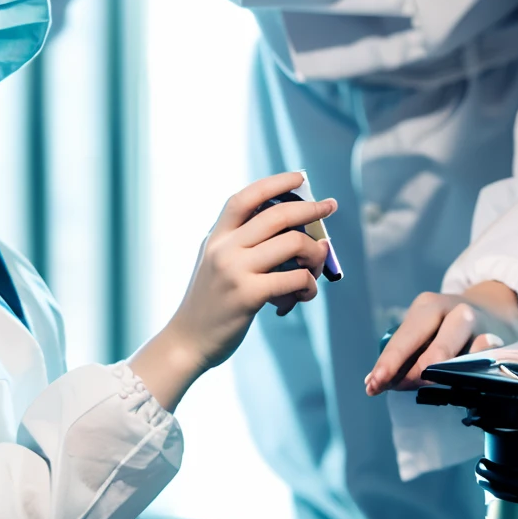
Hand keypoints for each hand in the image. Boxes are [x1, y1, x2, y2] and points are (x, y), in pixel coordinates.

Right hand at [130, 174, 337, 412]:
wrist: (187, 341)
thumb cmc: (210, 303)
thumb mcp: (216, 264)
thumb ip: (241, 245)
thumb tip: (292, 231)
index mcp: (216, 237)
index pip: (245, 198)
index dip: (274, 183)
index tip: (299, 177)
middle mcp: (224, 249)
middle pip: (277, 215)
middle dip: (310, 208)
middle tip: (330, 206)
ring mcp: (235, 271)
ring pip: (293, 244)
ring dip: (315, 253)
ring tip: (315, 267)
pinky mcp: (249, 296)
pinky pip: (295, 279)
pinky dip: (308, 286)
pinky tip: (305, 295)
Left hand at [363, 282, 517, 395]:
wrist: (493, 311)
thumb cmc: (445, 328)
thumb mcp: (423, 331)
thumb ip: (401, 356)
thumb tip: (373, 383)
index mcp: (429, 306)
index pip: (405, 339)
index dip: (387, 365)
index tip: (372, 386)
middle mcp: (457, 312)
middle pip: (434, 355)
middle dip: (414, 378)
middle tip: (401, 388)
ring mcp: (481, 329)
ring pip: (459, 363)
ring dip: (439, 380)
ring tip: (427, 385)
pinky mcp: (499, 346)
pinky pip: (479, 368)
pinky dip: (464, 378)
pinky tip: (458, 380)